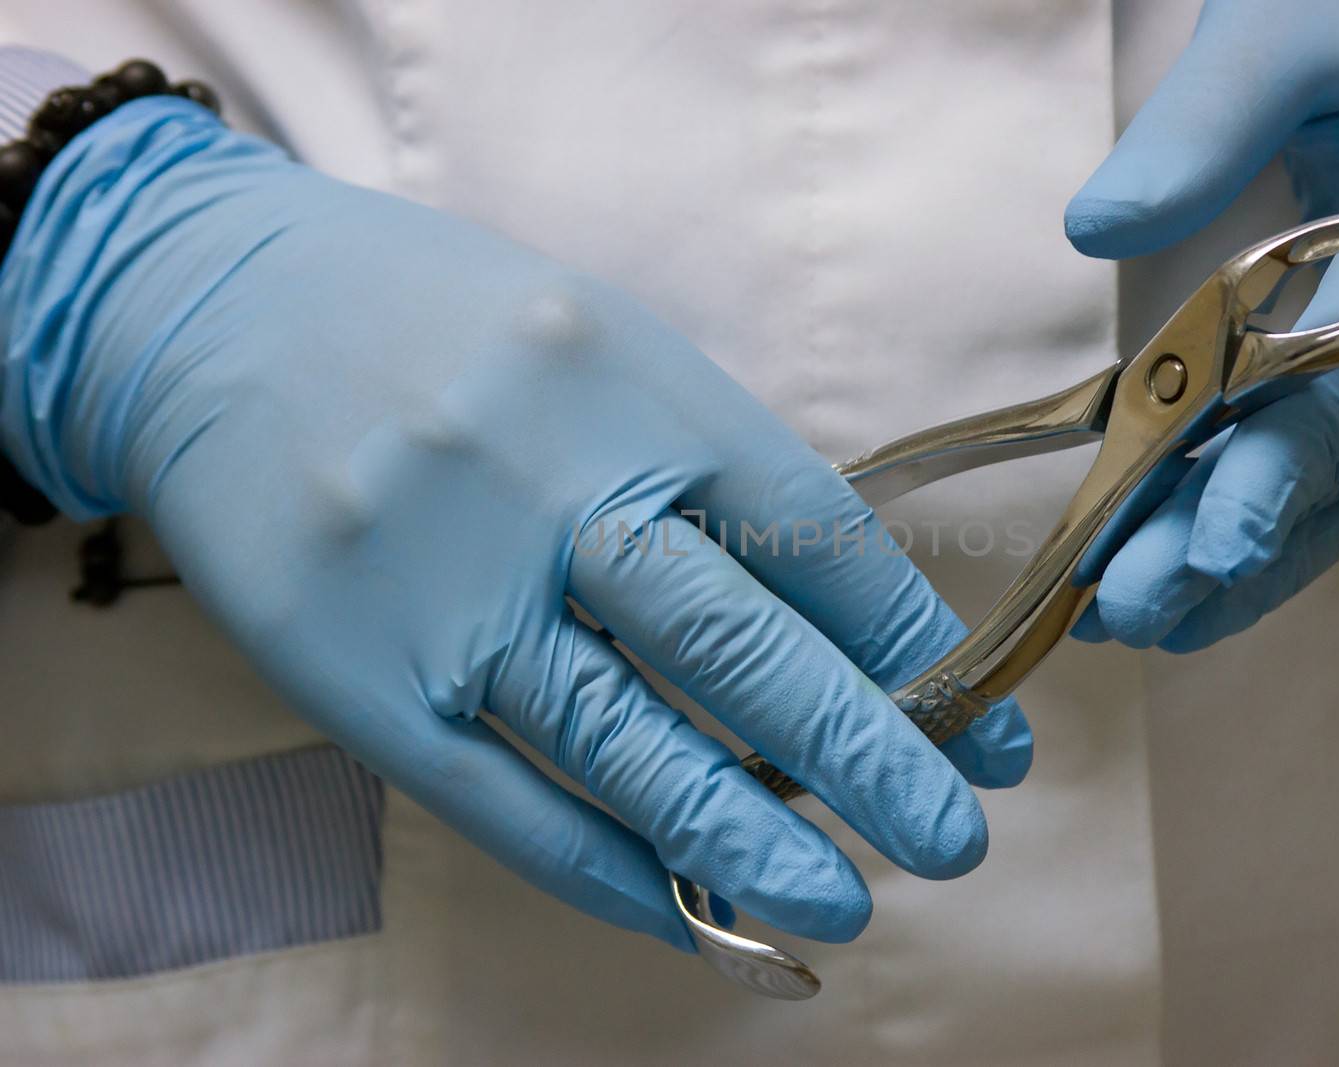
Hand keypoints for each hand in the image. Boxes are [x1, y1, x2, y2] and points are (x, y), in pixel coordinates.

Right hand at [0, 98, 1031, 947]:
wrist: (211, 308)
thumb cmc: (441, 327)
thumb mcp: (601, 348)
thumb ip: (707, 467)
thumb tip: (837, 620)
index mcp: (636, 385)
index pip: (817, 539)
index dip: (914, 646)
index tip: (982, 723)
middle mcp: (550, 485)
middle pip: (741, 651)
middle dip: (868, 757)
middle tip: (953, 838)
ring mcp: (448, 590)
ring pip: (628, 745)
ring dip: (751, 840)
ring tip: (845, 903)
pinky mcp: (359, 677)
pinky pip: (501, 800)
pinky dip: (603, 869)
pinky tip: (684, 909)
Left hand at [1065, 0, 1338, 650]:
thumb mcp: (1291, 19)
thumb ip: (1202, 125)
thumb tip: (1094, 231)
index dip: (1291, 462)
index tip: (1211, 547)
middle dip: (1246, 535)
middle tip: (1129, 612)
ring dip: (1267, 553)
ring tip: (1150, 620)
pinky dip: (1301, 515)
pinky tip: (1223, 572)